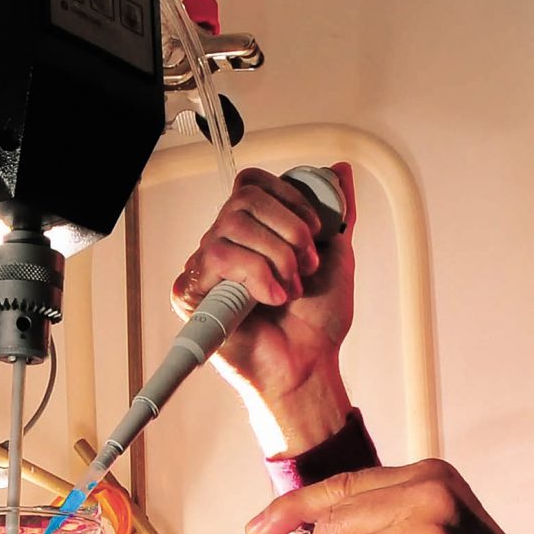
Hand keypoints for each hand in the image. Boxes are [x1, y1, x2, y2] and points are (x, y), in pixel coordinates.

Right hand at [172, 162, 356, 452]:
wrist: (309, 364)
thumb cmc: (318, 321)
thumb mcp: (337, 256)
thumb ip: (337, 212)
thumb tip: (341, 169)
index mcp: (255, 231)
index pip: (252, 184)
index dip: (287, 197)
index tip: (314, 230)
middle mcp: (227, 243)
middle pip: (243, 199)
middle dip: (288, 231)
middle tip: (306, 267)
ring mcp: (208, 268)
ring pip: (231, 226)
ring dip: (275, 257)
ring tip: (289, 289)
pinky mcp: (193, 294)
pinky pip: (216, 259)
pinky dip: (255, 276)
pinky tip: (270, 299)